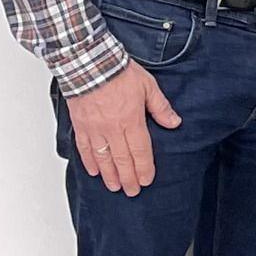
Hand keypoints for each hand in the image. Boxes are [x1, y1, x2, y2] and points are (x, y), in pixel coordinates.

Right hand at [63, 61, 181, 195]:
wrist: (90, 64)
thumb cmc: (120, 72)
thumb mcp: (148, 86)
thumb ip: (161, 107)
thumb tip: (175, 123)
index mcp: (131, 120)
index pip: (140, 151)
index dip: (144, 168)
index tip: (147, 180)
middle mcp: (112, 129)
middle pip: (122, 159)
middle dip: (128, 178)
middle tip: (132, 191)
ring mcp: (94, 129)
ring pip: (103, 158)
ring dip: (109, 175)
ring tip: (115, 187)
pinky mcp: (81, 126)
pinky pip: (84, 148)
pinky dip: (89, 162)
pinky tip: (95, 171)